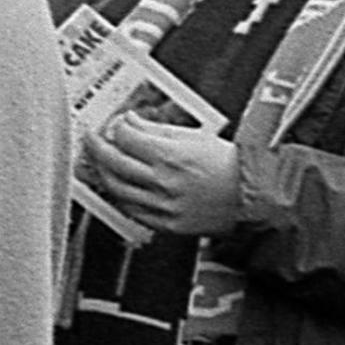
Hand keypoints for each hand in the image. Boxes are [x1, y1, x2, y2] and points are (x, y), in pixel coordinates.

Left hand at [85, 115, 246, 239]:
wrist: (253, 198)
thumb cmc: (228, 165)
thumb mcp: (194, 137)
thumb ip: (157, 129)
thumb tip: (131, 120)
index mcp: (171, 156)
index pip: (126, 138)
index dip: (116, 128)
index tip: (116, 124)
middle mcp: (164, 182)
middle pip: (113, 163)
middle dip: (96, 148)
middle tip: (91, 140)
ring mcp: (164, 206)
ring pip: (117, 189)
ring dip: (102, 174)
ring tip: (99, 163)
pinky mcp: (167, 225)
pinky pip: (132, 211)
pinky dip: (120, 197)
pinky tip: (118, 187)